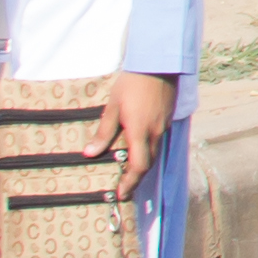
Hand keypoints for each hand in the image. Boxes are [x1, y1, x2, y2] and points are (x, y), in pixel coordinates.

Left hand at [101, 70, 178, 199]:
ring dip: (143, 165)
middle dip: (136, 178)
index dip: (130, 182)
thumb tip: (90, 154)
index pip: (138, 166)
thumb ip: (104, 132)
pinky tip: (140, 148)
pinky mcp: (167, 117)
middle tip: (124, 189)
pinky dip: (148, 150)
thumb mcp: (113, 107)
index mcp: (140, 132)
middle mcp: (155, 132)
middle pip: (148, 163)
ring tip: (130, 172)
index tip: (121, 194)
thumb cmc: (132, 84)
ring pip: (154, 152)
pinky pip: (158, 140)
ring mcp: (164, 125)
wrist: (159, 64)